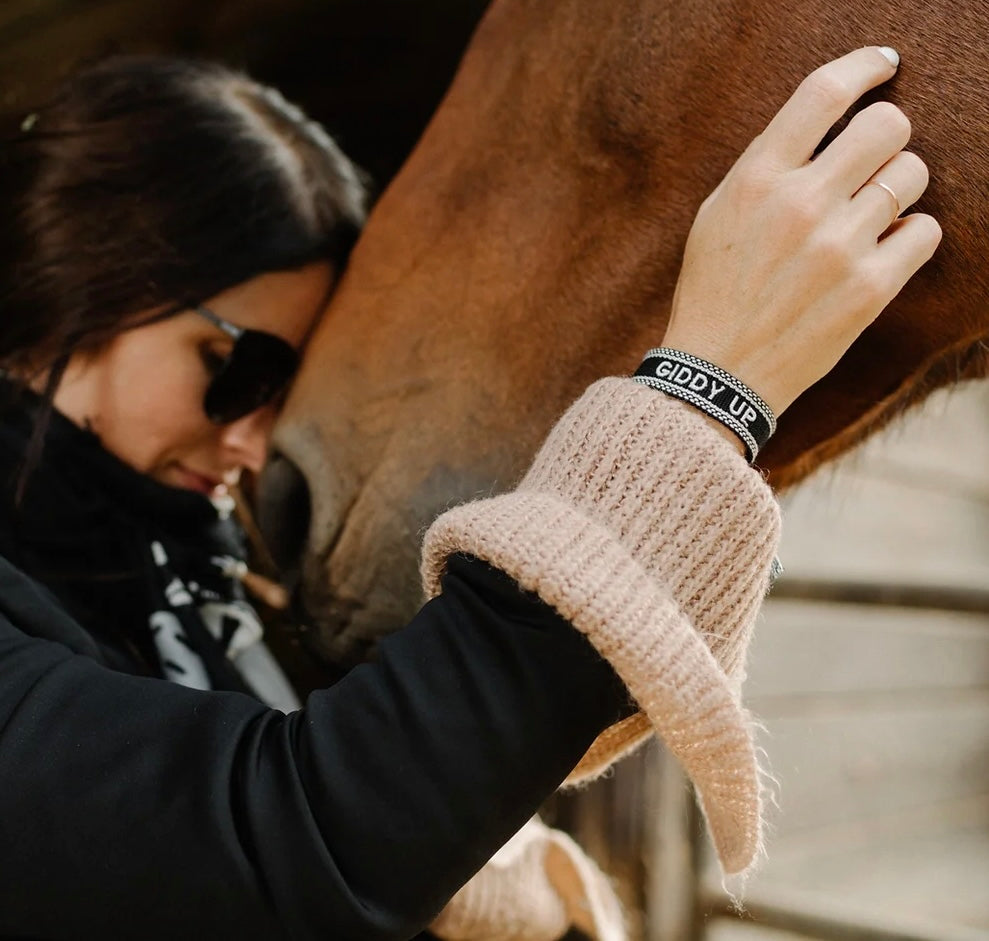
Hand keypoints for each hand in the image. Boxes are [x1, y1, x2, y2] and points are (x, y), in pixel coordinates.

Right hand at [661, 46, 940, 418]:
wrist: (717, 374)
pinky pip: (926, 231)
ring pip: (912, 174)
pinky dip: (910, 236)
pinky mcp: (869, 289)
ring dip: (899, 186)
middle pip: (887, 125)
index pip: (825, 93)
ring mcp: (838, 247)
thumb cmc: (713, 292)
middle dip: (888, 135)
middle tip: (873, 160)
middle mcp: (799, 205)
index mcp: (756, 180)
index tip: (884, 67)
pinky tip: (880, 253)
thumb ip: (768, 167)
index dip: (865, 67)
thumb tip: (827, 127)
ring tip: (872, 216)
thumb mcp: (717, 216)